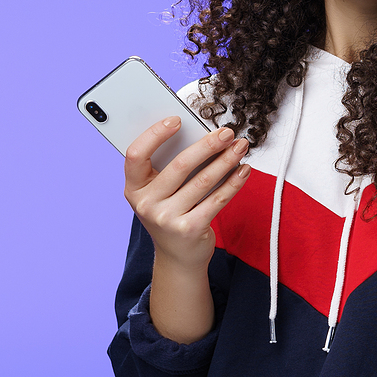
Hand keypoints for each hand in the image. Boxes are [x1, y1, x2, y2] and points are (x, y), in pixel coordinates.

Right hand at [124, 119, 250, 270]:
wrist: (177, 256)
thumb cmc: (169, 213)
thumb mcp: (158, 192)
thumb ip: (168, 166)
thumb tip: (199, 135)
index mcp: (133, 188)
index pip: (136, 154)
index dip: (155, 134)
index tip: (177, 119)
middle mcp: (146, 204)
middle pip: (179, 165)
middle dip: (208, 145)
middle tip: (226, 132)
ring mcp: (167, 218)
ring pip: (203, 180)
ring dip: (226, 160)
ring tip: (240, 147)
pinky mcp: (190, 229)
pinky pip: (217, 199)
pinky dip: (234, 182)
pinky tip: (243, 170)